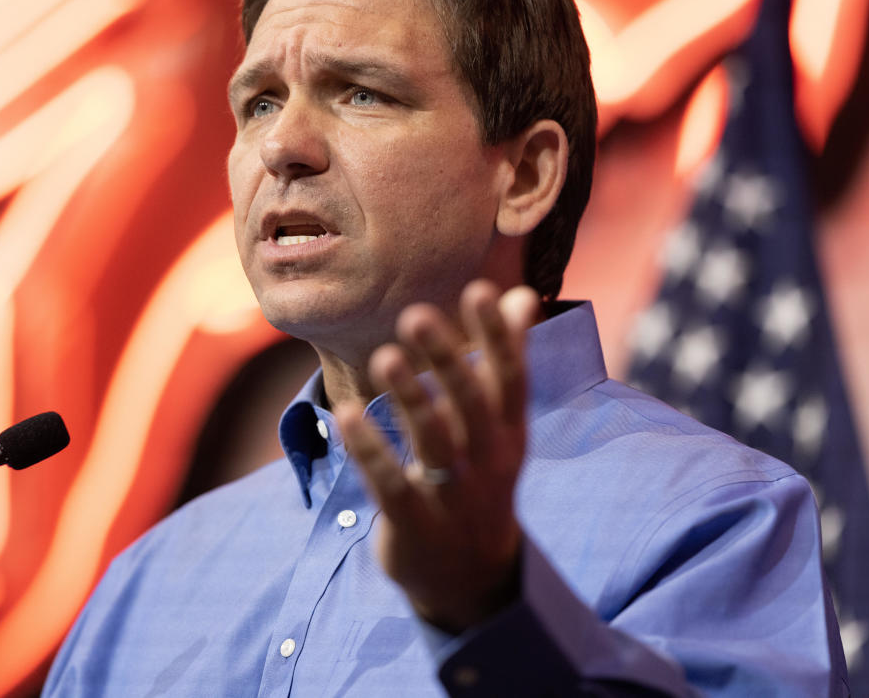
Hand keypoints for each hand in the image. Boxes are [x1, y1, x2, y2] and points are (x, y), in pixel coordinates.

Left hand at [336, 280, 540, 633]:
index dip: (497, 336)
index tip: (478, 290)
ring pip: (434, 443)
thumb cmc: (481, 476)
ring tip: (385, 357)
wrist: (471, 578)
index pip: (510, 378)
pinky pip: (391, 485)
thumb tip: (522, 293)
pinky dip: (370, 451)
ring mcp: (453, 495)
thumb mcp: (502, 425)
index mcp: (509, 432)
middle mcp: (488, 462)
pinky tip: (346, 415)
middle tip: (416, 315)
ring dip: (410, 399)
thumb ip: (507, 358)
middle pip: (472, 405)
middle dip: (448, 360)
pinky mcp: (414, 524)